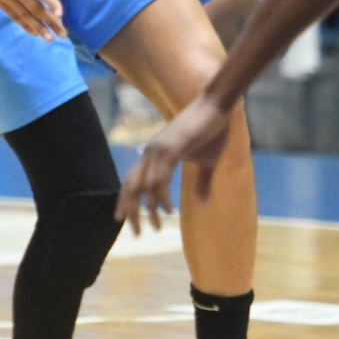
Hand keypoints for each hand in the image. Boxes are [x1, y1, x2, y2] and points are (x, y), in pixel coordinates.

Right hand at [0, 0, 67, 38]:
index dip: (52, 3)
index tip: (61, 15)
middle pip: (35, 7)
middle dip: (50, 22)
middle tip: (62, 34)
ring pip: (23, 14)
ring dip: (37, 27)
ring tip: (48, 38)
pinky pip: (11, 14)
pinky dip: (23, 23)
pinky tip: (32, 31)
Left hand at [116, 94, 231, 233]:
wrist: (217, 106)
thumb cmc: (212, 131)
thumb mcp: (208, 162)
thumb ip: (202, 182)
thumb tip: (201, 201)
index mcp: (155, 153)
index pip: (132, 180)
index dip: (125, 200)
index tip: (121, 220)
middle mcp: (152, 151)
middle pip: (131, 185)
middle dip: (130, 210)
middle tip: (135, 233)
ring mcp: (160, 148)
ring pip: (145, 184)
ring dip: (148, 208)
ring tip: (155, 227)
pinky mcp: (172, 147)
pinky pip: (161, 176)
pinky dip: (161, 195)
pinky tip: (166, 209)